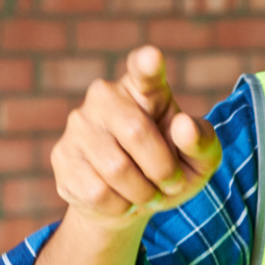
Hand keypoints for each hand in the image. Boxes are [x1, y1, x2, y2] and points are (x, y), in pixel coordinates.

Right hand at [52, 45, 221, 234]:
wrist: (129, 204)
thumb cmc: (169, 170)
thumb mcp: (199, 161)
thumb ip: (202, 141)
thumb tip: (183, 127)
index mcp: (145, 89)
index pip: (144, 69)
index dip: (147, 64)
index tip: (153, 58)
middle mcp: (105, 96)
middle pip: (136, 132)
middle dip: (162, 169)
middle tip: (171, 182)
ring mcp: (79, 125)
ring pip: (115, 168)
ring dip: (142, 193)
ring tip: (147, 193)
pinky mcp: (62, 157)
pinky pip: (96, 192)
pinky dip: (120, 206)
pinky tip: (121, 199)